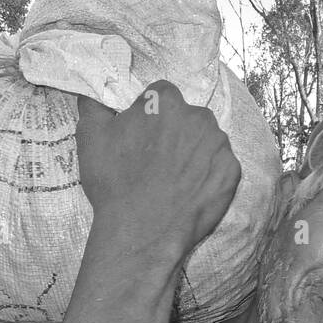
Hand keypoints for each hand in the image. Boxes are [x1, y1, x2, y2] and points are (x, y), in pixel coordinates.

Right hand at [74, 80, 241, 265]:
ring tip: (174, 181)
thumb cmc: (114, 183)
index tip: (143, 139)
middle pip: (188, 117)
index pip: (161, 96)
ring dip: (194, 154)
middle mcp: (197, 116)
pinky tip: (190, 192)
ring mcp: (218, 144)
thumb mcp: (91, 138)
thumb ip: (94, 106)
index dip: (150, 117)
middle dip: (175, 133)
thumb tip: (92, 91)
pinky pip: (221, 168)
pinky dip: (209, 177)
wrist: (141, 231)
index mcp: (165, 101)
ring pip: (206, 141)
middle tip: (158, 163)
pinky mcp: (231, 172)